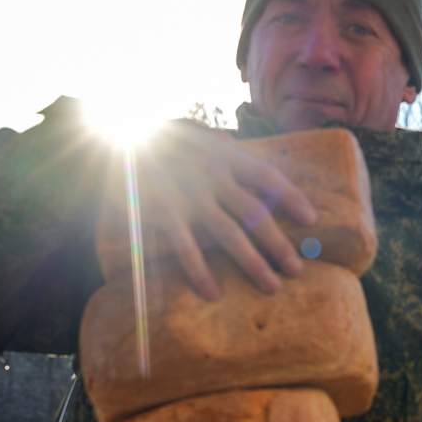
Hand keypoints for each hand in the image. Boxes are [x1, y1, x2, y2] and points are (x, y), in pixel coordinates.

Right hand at [119, 121, 317, 299]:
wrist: (110, 137)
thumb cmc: (151, 137)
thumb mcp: (186, 129)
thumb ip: (213, 139)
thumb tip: (232, 140)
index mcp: (222, 155)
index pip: (268, 176)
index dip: (292, 198)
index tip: (311, 219)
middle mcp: (213, 176)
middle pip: (257, 215)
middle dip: (280, 243)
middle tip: (296, 269)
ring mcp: (190, 197)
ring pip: (232, 235)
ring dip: (255, 263)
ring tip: (272, 286)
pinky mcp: (164, 214)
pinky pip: (187, 250)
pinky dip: (201, 272)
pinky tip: (213, 293)